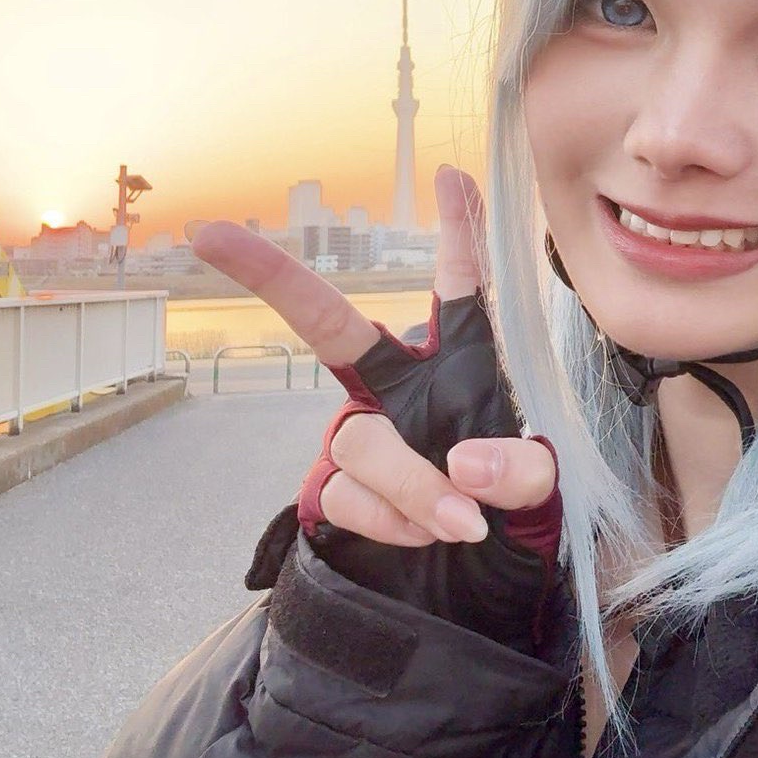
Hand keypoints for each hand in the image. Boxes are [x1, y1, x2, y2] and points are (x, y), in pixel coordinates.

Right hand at [189, 167, 561, 646]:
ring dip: (411, 485)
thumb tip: (466, 467)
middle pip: (330, 326)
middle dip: (272, 277)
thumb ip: (522, 470)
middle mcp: (401, 389)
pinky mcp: (339, 490)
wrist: (490, 583)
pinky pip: (350, 497)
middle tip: (212, 234)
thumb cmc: (519, 513)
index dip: (458, 231)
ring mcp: (366, 436)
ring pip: (361, 442)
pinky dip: (396, 522)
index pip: (461, 290)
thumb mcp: (545, 488)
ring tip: (461, 522)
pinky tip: (429, 536)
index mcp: (464, 365)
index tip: (452, 174)